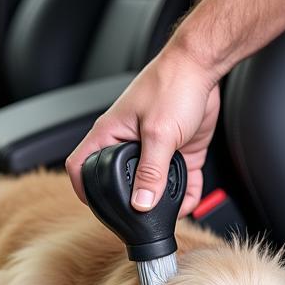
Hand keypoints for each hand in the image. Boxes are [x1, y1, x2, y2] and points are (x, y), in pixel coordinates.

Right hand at [66, 48, 219, 216]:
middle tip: (141, 218)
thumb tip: (141, 203)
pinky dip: (185, 193)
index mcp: (110, 134)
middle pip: (122, 181)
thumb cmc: (171, 84)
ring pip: (153, 184)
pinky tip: (189, 201)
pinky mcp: (179, 150)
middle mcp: (129, 143)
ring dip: (163, 200)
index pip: (81, 166)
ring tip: (170, 213)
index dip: (83, 189)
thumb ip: (151, 171)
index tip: (97, 208)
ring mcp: (155, 148)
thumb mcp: (158, 133)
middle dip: (132, 201)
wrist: (202, 66)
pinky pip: (179, 179)